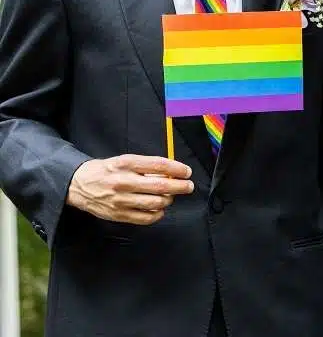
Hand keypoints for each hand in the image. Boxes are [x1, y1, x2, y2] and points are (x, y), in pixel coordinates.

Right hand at [67, 155, 193, 224]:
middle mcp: (124, 182)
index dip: (177, 169)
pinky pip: (146, 218)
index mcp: (126, 164)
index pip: (158, 165)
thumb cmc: (106, 170)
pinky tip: (159, 209)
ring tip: (170, 196)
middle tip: (188, 186)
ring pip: (155, 203)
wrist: (78, 184)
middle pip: (160, 186)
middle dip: (180, 186)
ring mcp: (121, 200)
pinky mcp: (118, 215)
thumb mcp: (124, 160)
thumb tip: (171, 171)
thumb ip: (146, 166)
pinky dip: (157, 214)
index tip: (186, 172)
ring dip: (168, 200)